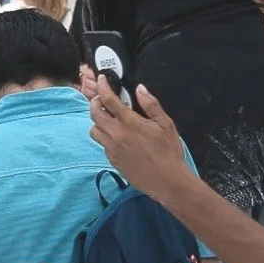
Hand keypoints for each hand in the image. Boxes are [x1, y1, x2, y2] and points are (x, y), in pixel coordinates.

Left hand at [87, 78, 188, 201]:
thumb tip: (140, 89)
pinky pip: (102, 146)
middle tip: (103, 101)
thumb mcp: (165, 125)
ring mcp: (112, 149)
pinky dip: (105, 138)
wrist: (169, 182)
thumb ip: (151, 105)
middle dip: (96, 103)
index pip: (108, 99)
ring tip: (108, 120)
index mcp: (129, 122)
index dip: (102, 86)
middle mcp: (116, 134)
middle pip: (94, 113)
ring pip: (94, 130)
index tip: (101, 80)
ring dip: (98, 122)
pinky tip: (117, 139)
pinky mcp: (113, 161)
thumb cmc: (169, 153)